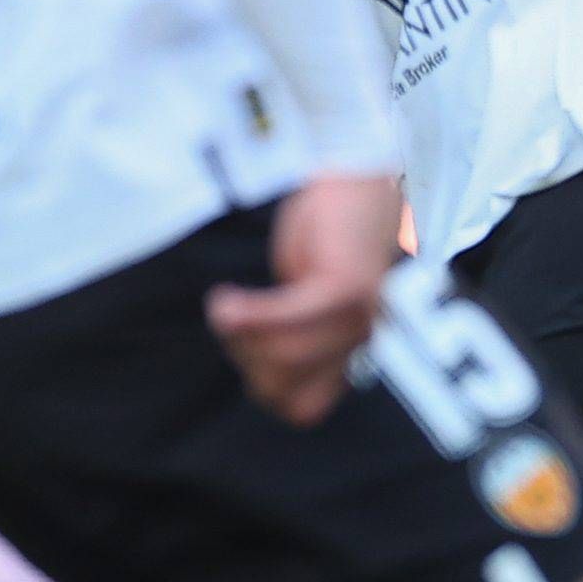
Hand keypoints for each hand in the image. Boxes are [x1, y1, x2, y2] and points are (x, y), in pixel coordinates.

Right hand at [207, 169, 404, 423]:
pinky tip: (225, 302)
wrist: (356, 172)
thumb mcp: (302, 290)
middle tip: (233, 320)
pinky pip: (289, 318)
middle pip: (285, 389)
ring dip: (241, 336)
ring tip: (224, 305)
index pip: (303, 409)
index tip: (244, 350)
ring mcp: (356, 315)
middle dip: (245, 362)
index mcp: (348, 346)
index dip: (263, 391)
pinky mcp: (345, 286)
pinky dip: (251, 315)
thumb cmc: (325, 229)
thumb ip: (289, 328)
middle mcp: (358, 339)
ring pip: (284, 358)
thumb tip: (251, 359)